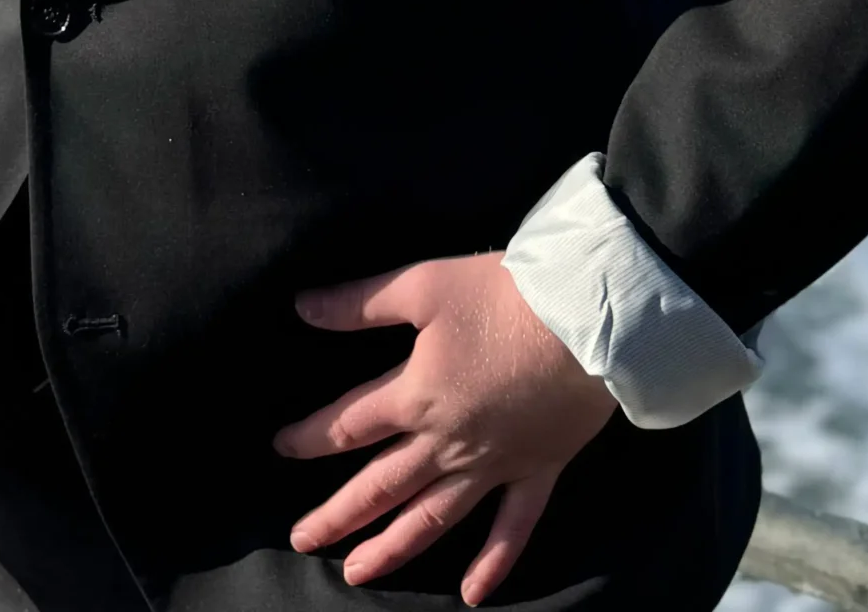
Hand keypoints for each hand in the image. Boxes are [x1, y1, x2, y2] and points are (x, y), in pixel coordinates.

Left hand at [273, 253, 616, 603]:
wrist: (585, 318)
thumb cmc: (502, 295)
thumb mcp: (422, 286)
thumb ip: (360, 303)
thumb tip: (302, 307)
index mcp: (416, 395)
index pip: (349, 424)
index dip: (311, 436)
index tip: (282, 446)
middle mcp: (447, 442)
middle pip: (381, 485)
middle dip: (337, 514)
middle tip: (302, 539)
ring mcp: (493, 465)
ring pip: (433, 518)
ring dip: (392, 548)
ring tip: (357, 573)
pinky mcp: (537, 470)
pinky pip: (512, 529)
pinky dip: (493, 564)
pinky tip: (472, 595)